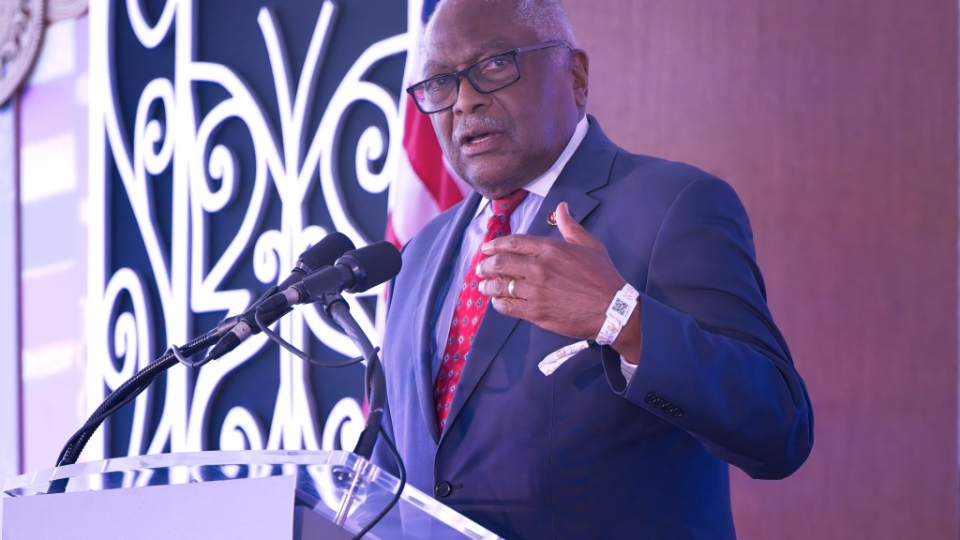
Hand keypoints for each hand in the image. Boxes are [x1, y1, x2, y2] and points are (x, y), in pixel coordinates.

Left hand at [476, 202, 641, 361]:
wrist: (613, 309)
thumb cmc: (603, 276)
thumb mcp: (589, 245)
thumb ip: (570, 226)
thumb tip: (561, 207)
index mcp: (550, 249)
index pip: (513, 243)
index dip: (495, 245)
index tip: (486, 248)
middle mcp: (539, 269)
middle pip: (501, 263)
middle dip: (486, 265)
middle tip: (481, 268)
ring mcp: (536, 292)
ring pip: (501, 286)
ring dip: (488, 286)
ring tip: (483, 287)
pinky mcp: (536, 313)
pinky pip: (508, 307)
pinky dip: (499, 304)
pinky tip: (498, 303)